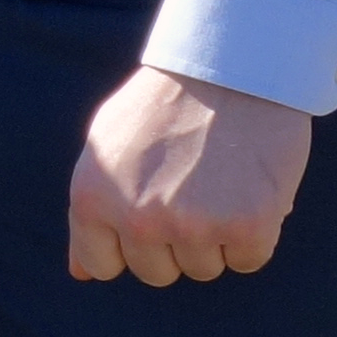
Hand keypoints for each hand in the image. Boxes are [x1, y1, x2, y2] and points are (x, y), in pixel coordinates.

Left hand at [64, 64, 310, 286]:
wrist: (233, 63)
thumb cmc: (166, 101)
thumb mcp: (106, 142)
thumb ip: (92, 207)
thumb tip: (82, 273)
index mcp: (93, 197)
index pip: (101, 263)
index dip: (128, 241)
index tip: (149, 210)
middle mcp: (137, 219)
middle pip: (157, 272)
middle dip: (174, 239)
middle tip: (190, 186)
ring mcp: (192, 226)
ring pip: (204, 268)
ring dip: (216, 235)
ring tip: (220, 179)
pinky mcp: (246, 228)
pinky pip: (248, 260)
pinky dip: (254, 233)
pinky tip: (249, 188)